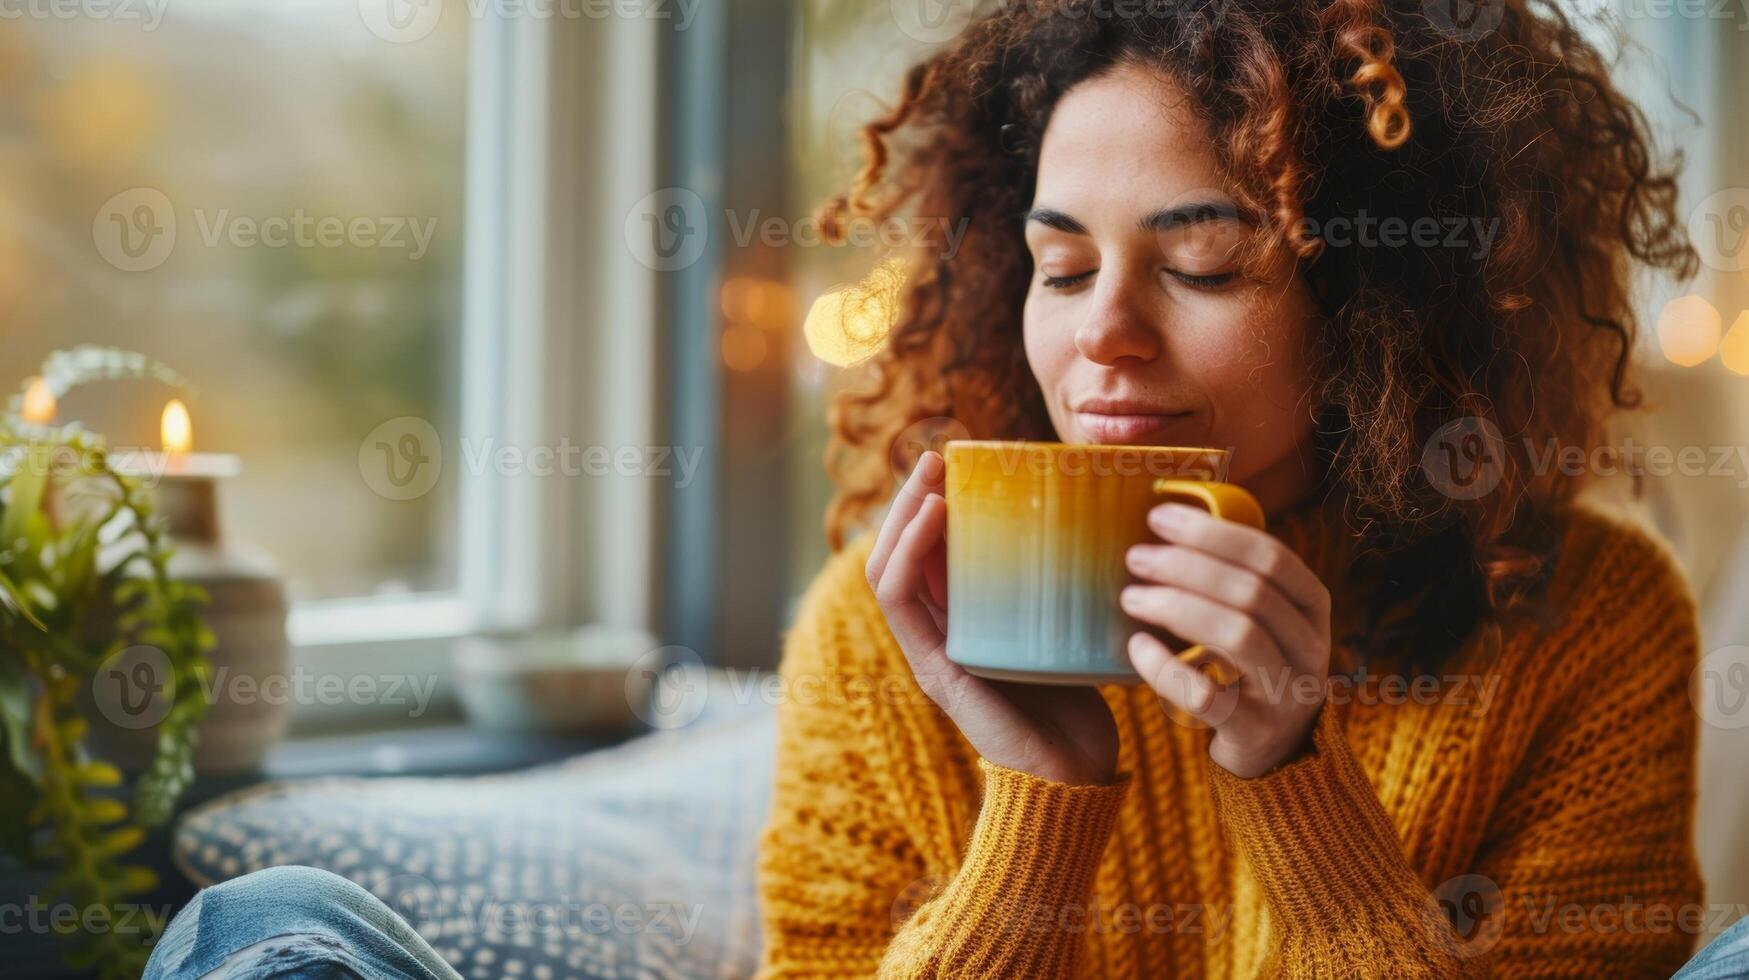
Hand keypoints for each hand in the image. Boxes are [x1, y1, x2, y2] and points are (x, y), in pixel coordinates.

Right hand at [866, 450, 1118, 785]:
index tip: (954, 462)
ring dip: (902, 516)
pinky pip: (901, 601)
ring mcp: (930, 652)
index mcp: (960, 625)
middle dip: (911, 499)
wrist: (1077, 775)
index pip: (925, 556)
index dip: (928, 507)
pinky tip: (934, 519)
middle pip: (899, 555)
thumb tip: (1095, 526)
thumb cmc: (1079, 705)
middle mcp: (936, 636)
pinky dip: (909, 553)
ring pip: (888, 570)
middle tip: (936, 456)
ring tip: (930, 478)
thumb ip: (1059, 590)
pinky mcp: (935, 668)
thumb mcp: (1065, 629)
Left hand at [1121, 502, 1332, 777]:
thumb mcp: (1260, 616)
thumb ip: (1229, 577)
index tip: (1158, 517)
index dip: (1213, 532)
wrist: (1275, 749)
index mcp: (1311, 605)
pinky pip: (1207, 696)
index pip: (1270, 556)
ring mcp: (1287, 692)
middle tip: (1136, 557)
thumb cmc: (1249, 665)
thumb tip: (1160, 524)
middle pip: (1252, 591)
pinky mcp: (1254, 731)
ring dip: (1177, 607)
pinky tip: (1137, 647)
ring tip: (1131, 597)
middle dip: (1186, 566)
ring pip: (1238, 635)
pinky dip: (1166, 668)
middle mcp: (1309, 646)